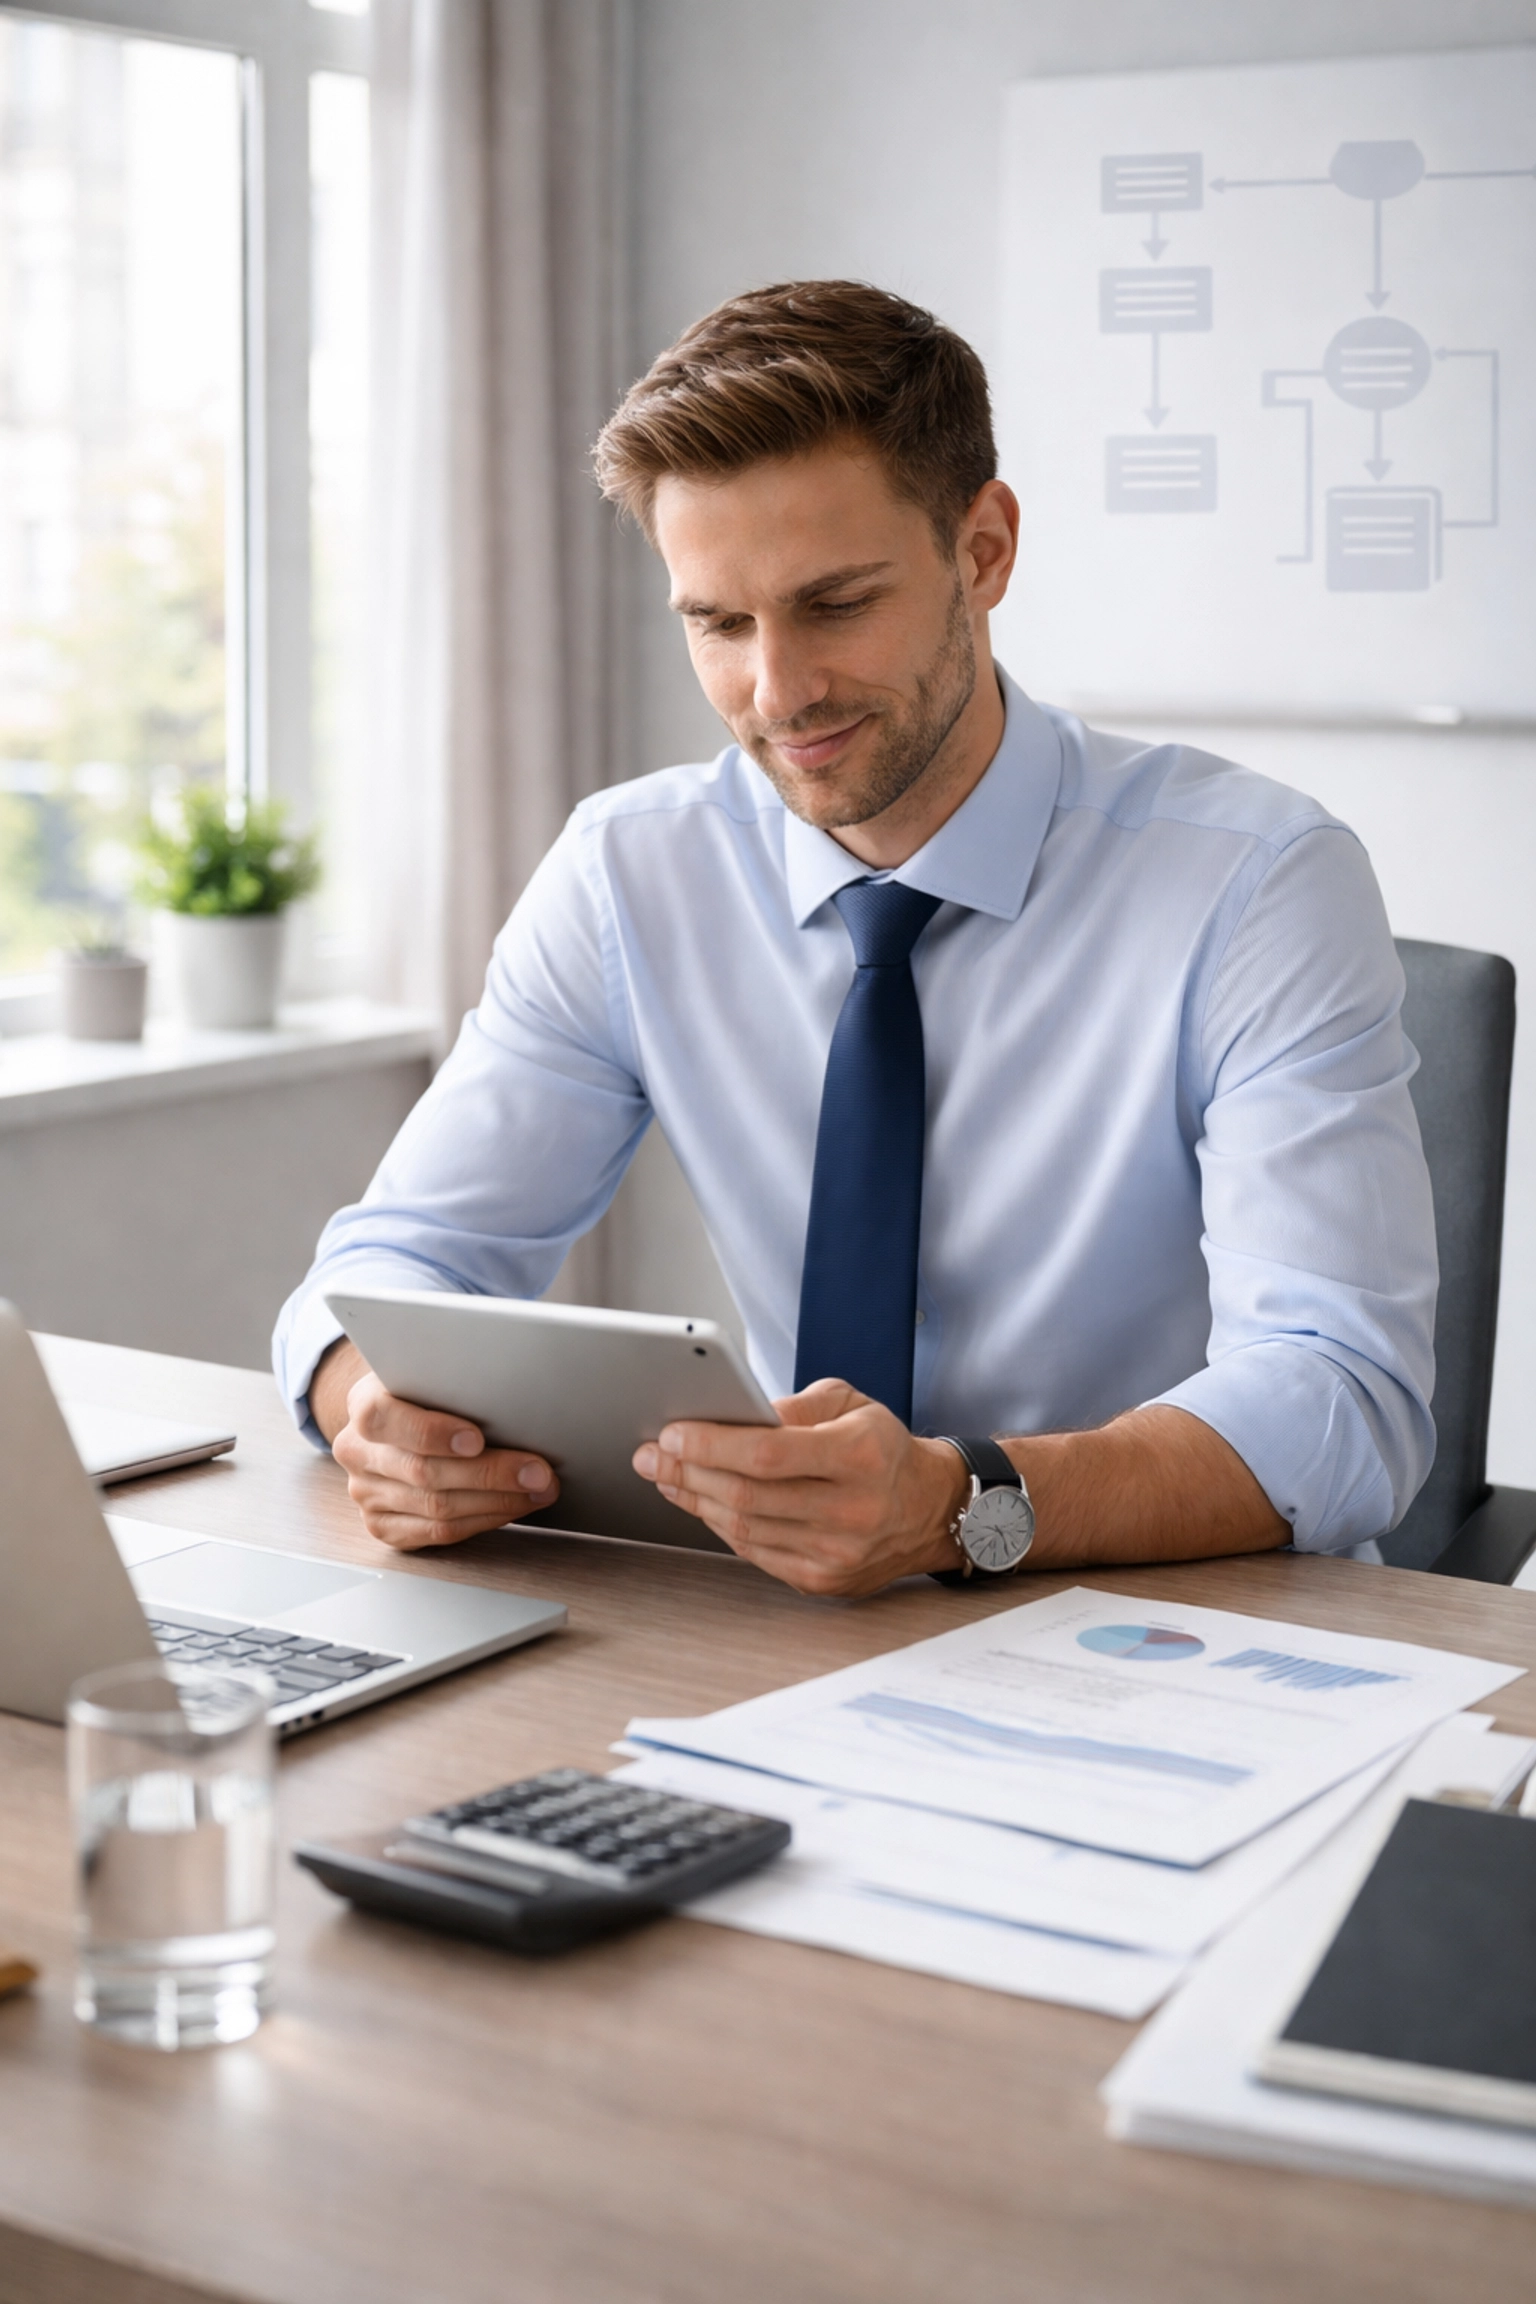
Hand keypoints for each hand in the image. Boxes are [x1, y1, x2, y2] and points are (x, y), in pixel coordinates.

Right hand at [322, 1357, 559, 1551]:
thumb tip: (516, 1395)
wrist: (404, 1419)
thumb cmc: (429, 1394)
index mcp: (364, 1404)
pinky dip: (482, 1521)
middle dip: (490, 1473)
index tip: (476, 1438)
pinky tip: (512, 1507)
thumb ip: (456, 1382)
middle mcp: (357, 1451)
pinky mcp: (383, 1525)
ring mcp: (366, 1493)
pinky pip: (437, 1532)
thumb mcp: (434, 1374)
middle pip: (423, 1471)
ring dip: (497, 1501)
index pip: (383, 1418)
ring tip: (538, 1489)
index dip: (431, 1432)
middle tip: (538, 1471)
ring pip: (436, 1507)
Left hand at [631, 1379, 969, 1596]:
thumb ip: (792, 1406)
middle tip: (651, 1455)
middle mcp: (852, 1510)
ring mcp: (837, 1553)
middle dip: (688, 1473)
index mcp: (859, 1456)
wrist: (930, 1510)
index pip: (769, 1454)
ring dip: (696, 1500)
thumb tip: (731, 1417)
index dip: (711, 1445)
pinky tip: (703, 1502)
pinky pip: (755, 1553)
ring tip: (667, 1476)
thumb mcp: (850, 1404)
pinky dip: (721, 1526)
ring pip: (745, 1529)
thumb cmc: (883, 1449)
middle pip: (748, 1496)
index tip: (672, 1433)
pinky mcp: (823, 1580)